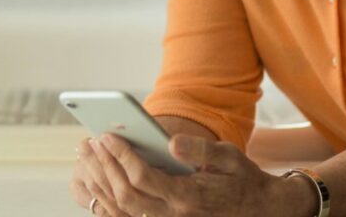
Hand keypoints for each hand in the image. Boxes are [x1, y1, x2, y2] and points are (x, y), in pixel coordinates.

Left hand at [74, 132, 314, 215]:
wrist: (258, 209)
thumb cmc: (243, 178)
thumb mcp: (229, 157)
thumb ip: (200, 150)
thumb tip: (171, 142)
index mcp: (189, 196)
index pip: (144, 177)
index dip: (122, 156)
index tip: (106, 136)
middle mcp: (175, 214)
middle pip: (126, 195)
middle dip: (104, 168)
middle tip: (88, 143)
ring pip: (123, 209)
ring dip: (101, 182)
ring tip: (87, 156)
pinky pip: (127, 215)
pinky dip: (107, 198)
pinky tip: (96, 177)